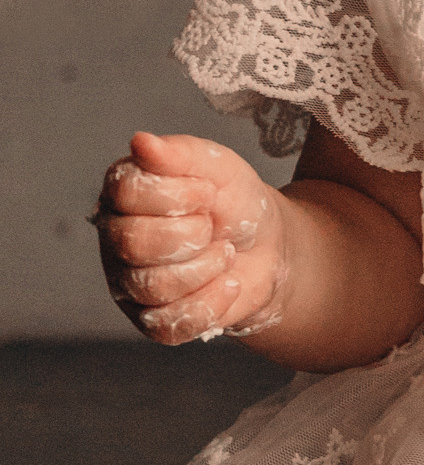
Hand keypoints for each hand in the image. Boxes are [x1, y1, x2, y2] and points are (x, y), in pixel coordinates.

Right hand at [93, 130, 289, 345]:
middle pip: (133, 243)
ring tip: (224, 252)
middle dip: (192, 234)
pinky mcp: (151, 321)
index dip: (176, 194)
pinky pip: (170, 323)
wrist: (267, 249)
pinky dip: (211, 303)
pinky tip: (228, 283)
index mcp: (123, 194)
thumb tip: (141, 142)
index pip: (126, 192)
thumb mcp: (218, 167)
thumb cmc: (234, 201)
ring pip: (154, 285)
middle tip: (213, 227)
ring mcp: (128, 283)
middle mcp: (115, 238)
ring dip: (207, 267)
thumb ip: (181, 153)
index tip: (207, 192)